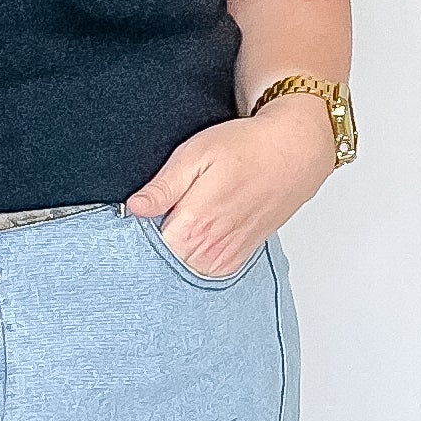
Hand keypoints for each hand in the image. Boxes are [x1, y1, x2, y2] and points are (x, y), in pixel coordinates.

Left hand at [123, 95, 334, 276]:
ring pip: (182, 271)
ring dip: (170, 255)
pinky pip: (203, 272)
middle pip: (161, 266)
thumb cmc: (245, 148)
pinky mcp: (237, 259)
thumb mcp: (195, 155)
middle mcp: (210, 249)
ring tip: (171, 226)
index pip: (145, 252)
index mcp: (194, 225)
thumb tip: (134, 207)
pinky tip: (190, 238)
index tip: (127, 224)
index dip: (131, 238)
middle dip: (147, 249)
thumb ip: (163, 187)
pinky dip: (191, 260)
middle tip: (149, 223)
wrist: (293, 153)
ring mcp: (226, 258)